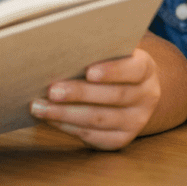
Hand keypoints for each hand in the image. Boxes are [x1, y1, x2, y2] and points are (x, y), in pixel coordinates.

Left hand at [29, 48, 160, 149]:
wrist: (134, 93)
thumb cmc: (113, 65)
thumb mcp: (115, 53)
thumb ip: (99, 50)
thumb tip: (62, 46)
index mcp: (146, 69)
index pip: (134, 69)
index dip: (112, 71)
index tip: (88, 71)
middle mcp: (146, 97)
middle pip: (113, 96)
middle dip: (79, 94)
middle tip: (51, 90)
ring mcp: (135, 121)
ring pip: (99, 119)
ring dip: (65, 114)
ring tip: (40, 107)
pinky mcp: (121, 139)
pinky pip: (93, 136)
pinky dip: (68, 128)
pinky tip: (50, 120)